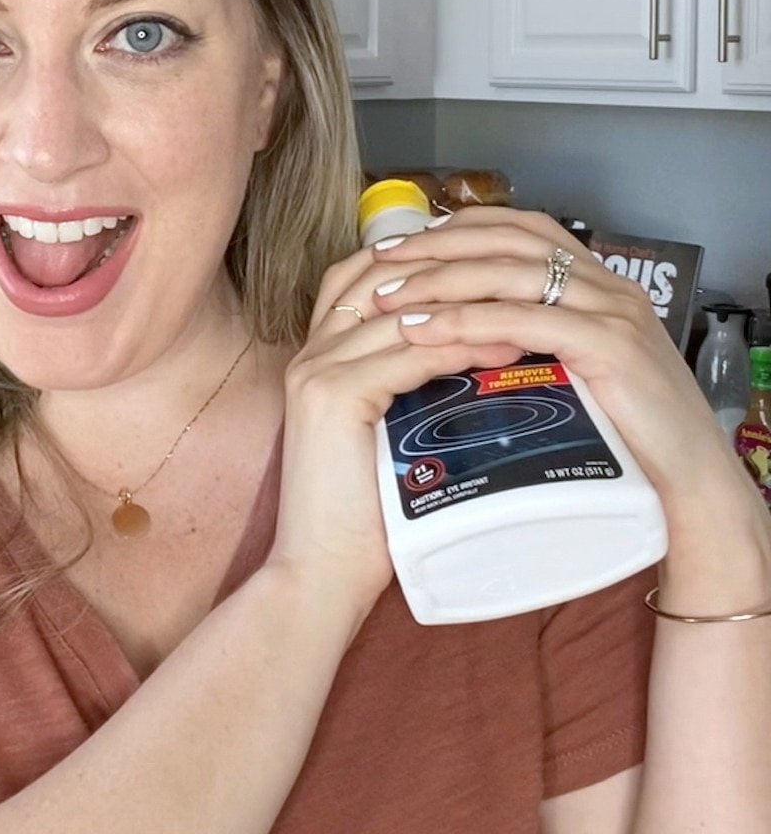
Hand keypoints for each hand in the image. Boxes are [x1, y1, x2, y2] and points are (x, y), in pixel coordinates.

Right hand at [265, 239, 526, 640]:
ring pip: (400, 314)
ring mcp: (316, 372)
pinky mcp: (334, 397)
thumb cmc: (358, 517)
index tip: (473, 263)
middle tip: (506, 273)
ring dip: (466, 307)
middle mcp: (309, 354)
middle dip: (441, 266)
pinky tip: (501, 349)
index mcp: (313, 358)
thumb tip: (469, 365)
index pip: (355, 278)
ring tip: (525, 311)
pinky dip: (459, 347)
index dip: (411, 261)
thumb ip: (401, 393)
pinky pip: (408, 356)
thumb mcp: (377, 436)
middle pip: (374, 278)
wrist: (318, 572)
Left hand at [366, 206, 757, 522]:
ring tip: (389, 299)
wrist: (688, 482)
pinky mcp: (608, 345)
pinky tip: (426, 332)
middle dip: (437, 248)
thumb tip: (460, 327)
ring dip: (441, 282)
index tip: (407, 241)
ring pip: (509, 274)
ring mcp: (610, 311)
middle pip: (507, 241)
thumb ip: (531, 337)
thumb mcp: (574, 368)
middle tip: (382, 262)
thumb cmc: (625, 432)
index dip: (460, 227)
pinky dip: (469, 321)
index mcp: (597, 281)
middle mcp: (606, 285)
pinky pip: (525, 320)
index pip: (520, 228)